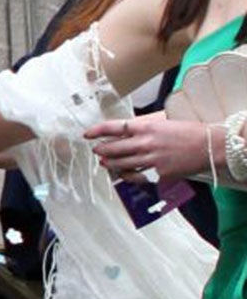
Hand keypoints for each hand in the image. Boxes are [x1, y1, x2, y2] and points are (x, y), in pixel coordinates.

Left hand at [83, 116, 215, 182]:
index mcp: (147, 127)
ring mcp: (152, 158)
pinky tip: (128, 174)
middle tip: (97, 150)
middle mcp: (146, 142)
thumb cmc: (190, 132)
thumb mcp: (164, 123)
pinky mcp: (160, 171)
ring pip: (123, 163)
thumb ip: (144, 127)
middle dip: (102, 150)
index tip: (87, 134)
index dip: (97, 131)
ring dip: (111, 163)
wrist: (210, 145)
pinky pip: (140, 175)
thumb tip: (127, 130)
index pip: (115, 127)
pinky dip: (132, 175)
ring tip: (106, 163)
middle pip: (114, 148)